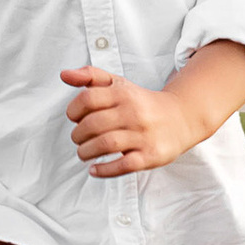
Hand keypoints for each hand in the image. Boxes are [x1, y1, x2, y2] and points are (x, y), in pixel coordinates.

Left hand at [62, 67, 197, 178]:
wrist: (181, 117)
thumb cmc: (141, 102)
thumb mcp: (118, 83)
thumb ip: (90, 76)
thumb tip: (64, 75)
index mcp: (123, 93)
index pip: (88, 99)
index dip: (73, 110)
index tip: (73, 118)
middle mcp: (133, 112)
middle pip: (93, 124)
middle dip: (78, 135)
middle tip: (78, 139)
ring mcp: (143, 135)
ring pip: (106, 144)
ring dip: (86, 152)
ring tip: (83, 153)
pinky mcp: (151, 155)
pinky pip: (123, 165)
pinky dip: (104, 170)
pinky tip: (94, 169)